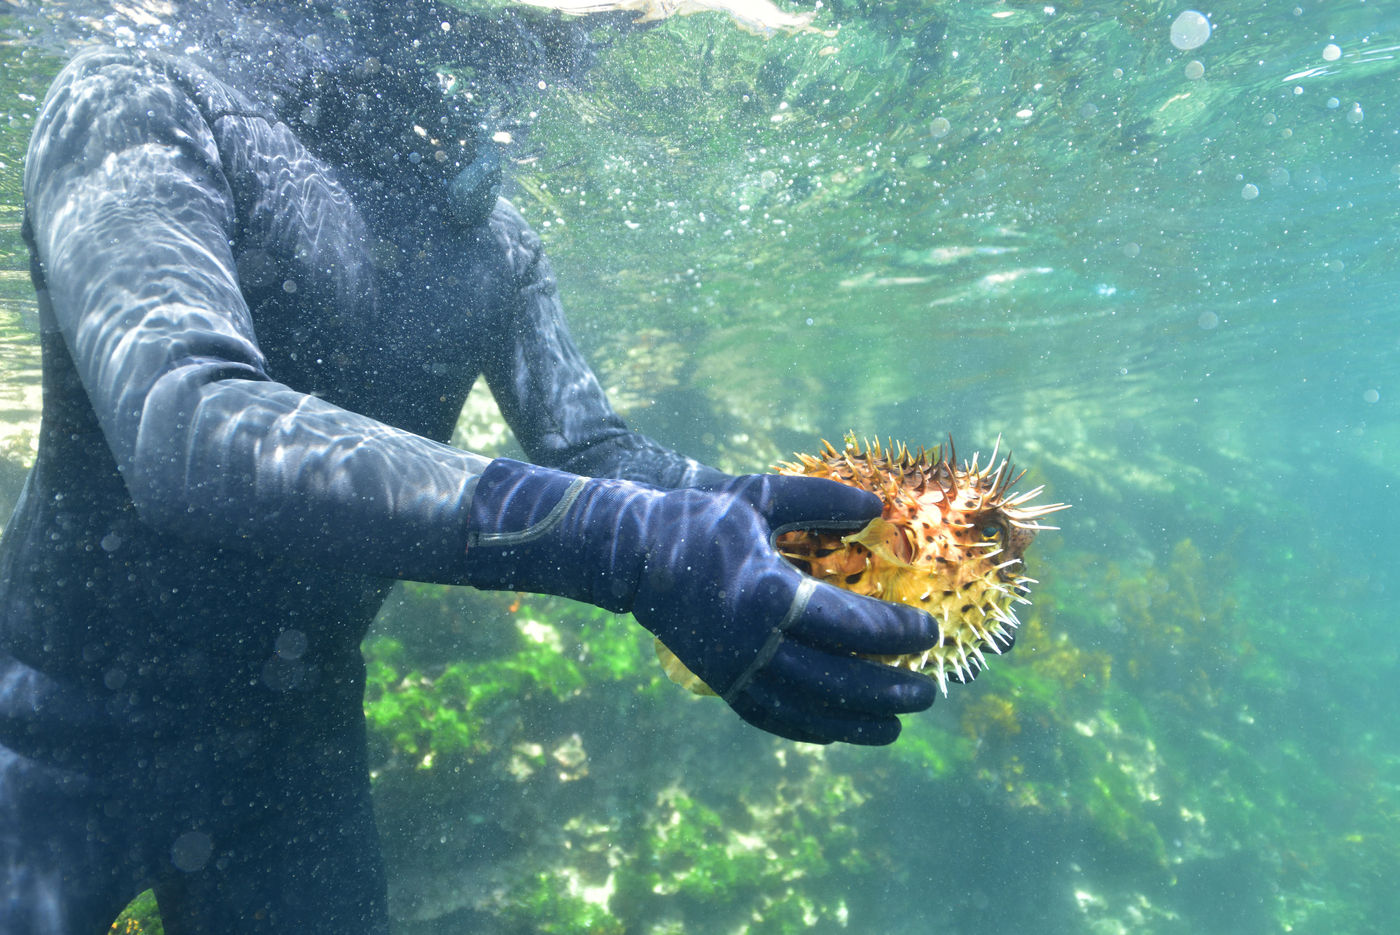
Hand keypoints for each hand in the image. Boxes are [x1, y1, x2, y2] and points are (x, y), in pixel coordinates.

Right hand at [464, 461, 939, 743]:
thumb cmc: (701, 518)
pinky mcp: (721, 683)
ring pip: (808, 711)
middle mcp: (755, 642)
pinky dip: (811, 728)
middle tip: (928, 692)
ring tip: (897, 727)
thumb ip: (822, 500)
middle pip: (838, 680)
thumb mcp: (762, 496)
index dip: (896, 633)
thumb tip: (878, 508)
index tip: (930, 631)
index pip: (850, 626)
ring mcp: (736, 670)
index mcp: (770, 593)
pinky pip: (773, 717)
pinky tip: (840, 731)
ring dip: (858, 722)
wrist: (630, 555)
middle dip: (890, 690)